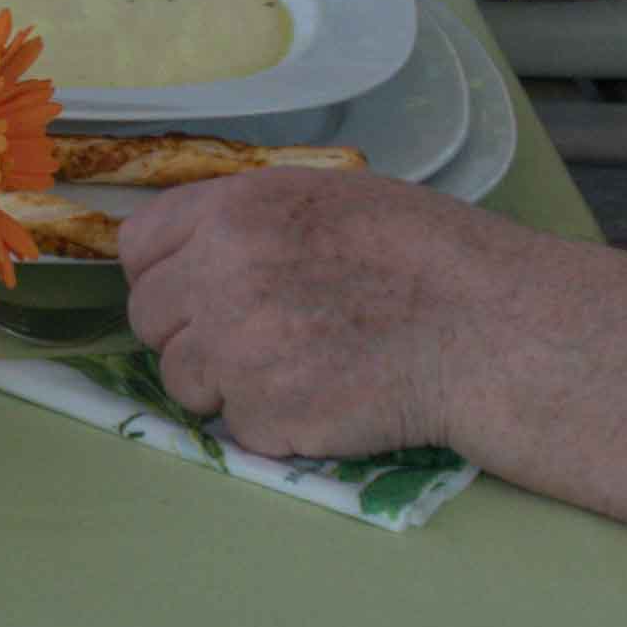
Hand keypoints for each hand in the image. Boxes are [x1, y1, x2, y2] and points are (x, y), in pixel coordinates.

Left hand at [117, 165, 484, 457]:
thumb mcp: (329, 200)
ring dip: (225, 384)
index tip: (192, 291)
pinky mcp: (262, 414)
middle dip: (191, 332)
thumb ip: (250, 222)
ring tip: (299, 368)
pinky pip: (235, 426)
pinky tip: (326, 398)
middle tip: (256, 338)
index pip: (140, 245)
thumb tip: (196, 253)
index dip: (165, 272)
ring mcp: (235, 349)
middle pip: (149, 317)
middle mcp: (219, 274)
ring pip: (182, 380)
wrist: (486, 330)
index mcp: (235, 210)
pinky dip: (272, 423)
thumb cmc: (425, 258)